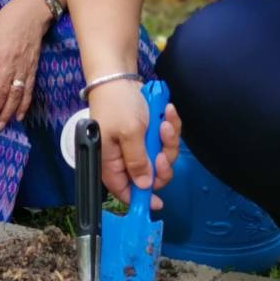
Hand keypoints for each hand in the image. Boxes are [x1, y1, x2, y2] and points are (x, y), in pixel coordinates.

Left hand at [0, 0, 50, 131]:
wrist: (30, 15)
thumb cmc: (4, 25)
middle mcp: (9, 63)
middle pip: (0, 92)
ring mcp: (23, 68)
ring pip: (14, 95)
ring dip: (6, 113)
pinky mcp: (33, 70)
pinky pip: (28, 91)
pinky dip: (23, 105)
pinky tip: (17, 116)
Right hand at [88, 79, 180, 209]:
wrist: (119, 78)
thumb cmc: (118, 105)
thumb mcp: (129, 133)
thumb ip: (137, 162)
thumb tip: (144, 186)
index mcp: (110, 162)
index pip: (124, 190)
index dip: (141, 198)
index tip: (158, 202)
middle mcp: (123, 159)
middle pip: (149, 176)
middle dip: (162, 161)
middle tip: (164, 146)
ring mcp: (137, 147)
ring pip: (161, 158)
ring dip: (168, 141)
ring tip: (166, 121)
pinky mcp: (147, 137)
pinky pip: (164, 143)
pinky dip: (169, 129)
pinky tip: (167, 113)